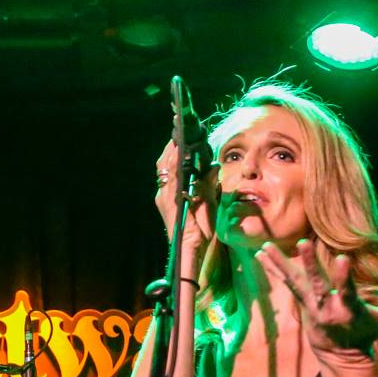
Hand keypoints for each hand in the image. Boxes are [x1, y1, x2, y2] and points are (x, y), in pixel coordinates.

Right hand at [154, 140, 216, 269]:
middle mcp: (165, 192)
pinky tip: (182, 150)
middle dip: (174, 142)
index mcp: (173, 192)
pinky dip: (174, 161)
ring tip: (182, 131)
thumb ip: (209, 185)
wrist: (194, 252)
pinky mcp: (168, 201)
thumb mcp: (209, 203)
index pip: (172, 163)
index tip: (186, 129)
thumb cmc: (201, 232)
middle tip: (182, 124)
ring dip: (174, 147)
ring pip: (165, 165)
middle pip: (166, 160)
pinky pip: (170, 177)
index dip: (177, 145)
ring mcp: (165, 196)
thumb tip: (213, 165)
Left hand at [256, 238, 377, 358]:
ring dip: (280, 264)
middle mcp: (326, 307)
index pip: (346, 291)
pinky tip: (261, 253)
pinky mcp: (302, 302)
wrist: (340, 354)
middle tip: (302, 243)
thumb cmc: (368, 332)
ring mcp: (310, 305)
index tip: (341, 258)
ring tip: (266, 246)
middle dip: (310, 264)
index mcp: (349, 310)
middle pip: (316, 284)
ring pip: (294, 282)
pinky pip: (287, 282)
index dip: (343, 276)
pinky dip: (274, 268)